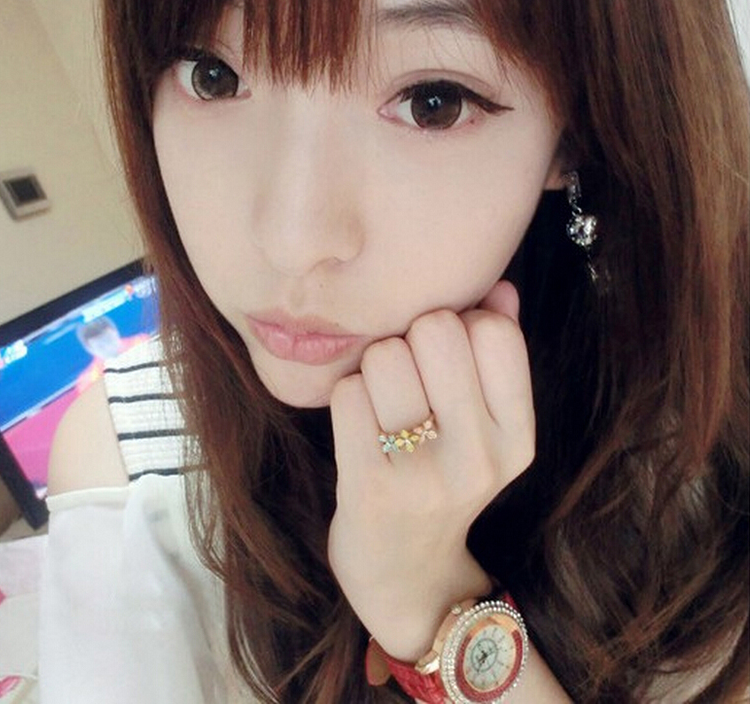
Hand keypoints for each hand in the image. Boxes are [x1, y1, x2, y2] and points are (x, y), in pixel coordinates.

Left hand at [328, 280, 535, 659]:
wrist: (405, 575)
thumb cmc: (441, 480)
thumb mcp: (488, 429)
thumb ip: (499, 353)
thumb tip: (500, 287)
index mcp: (516, 436)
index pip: (494, 331)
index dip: (460, 325)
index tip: (446, 356)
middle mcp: (479, 457)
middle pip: (435, 329)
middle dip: (412, 339)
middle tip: (408, 377)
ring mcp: (423, 474)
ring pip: (385, 355)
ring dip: (374, 369)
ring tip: (384, 405)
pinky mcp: (369, 485)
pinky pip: (347, 392)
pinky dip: (347, 397)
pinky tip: (359, 428)